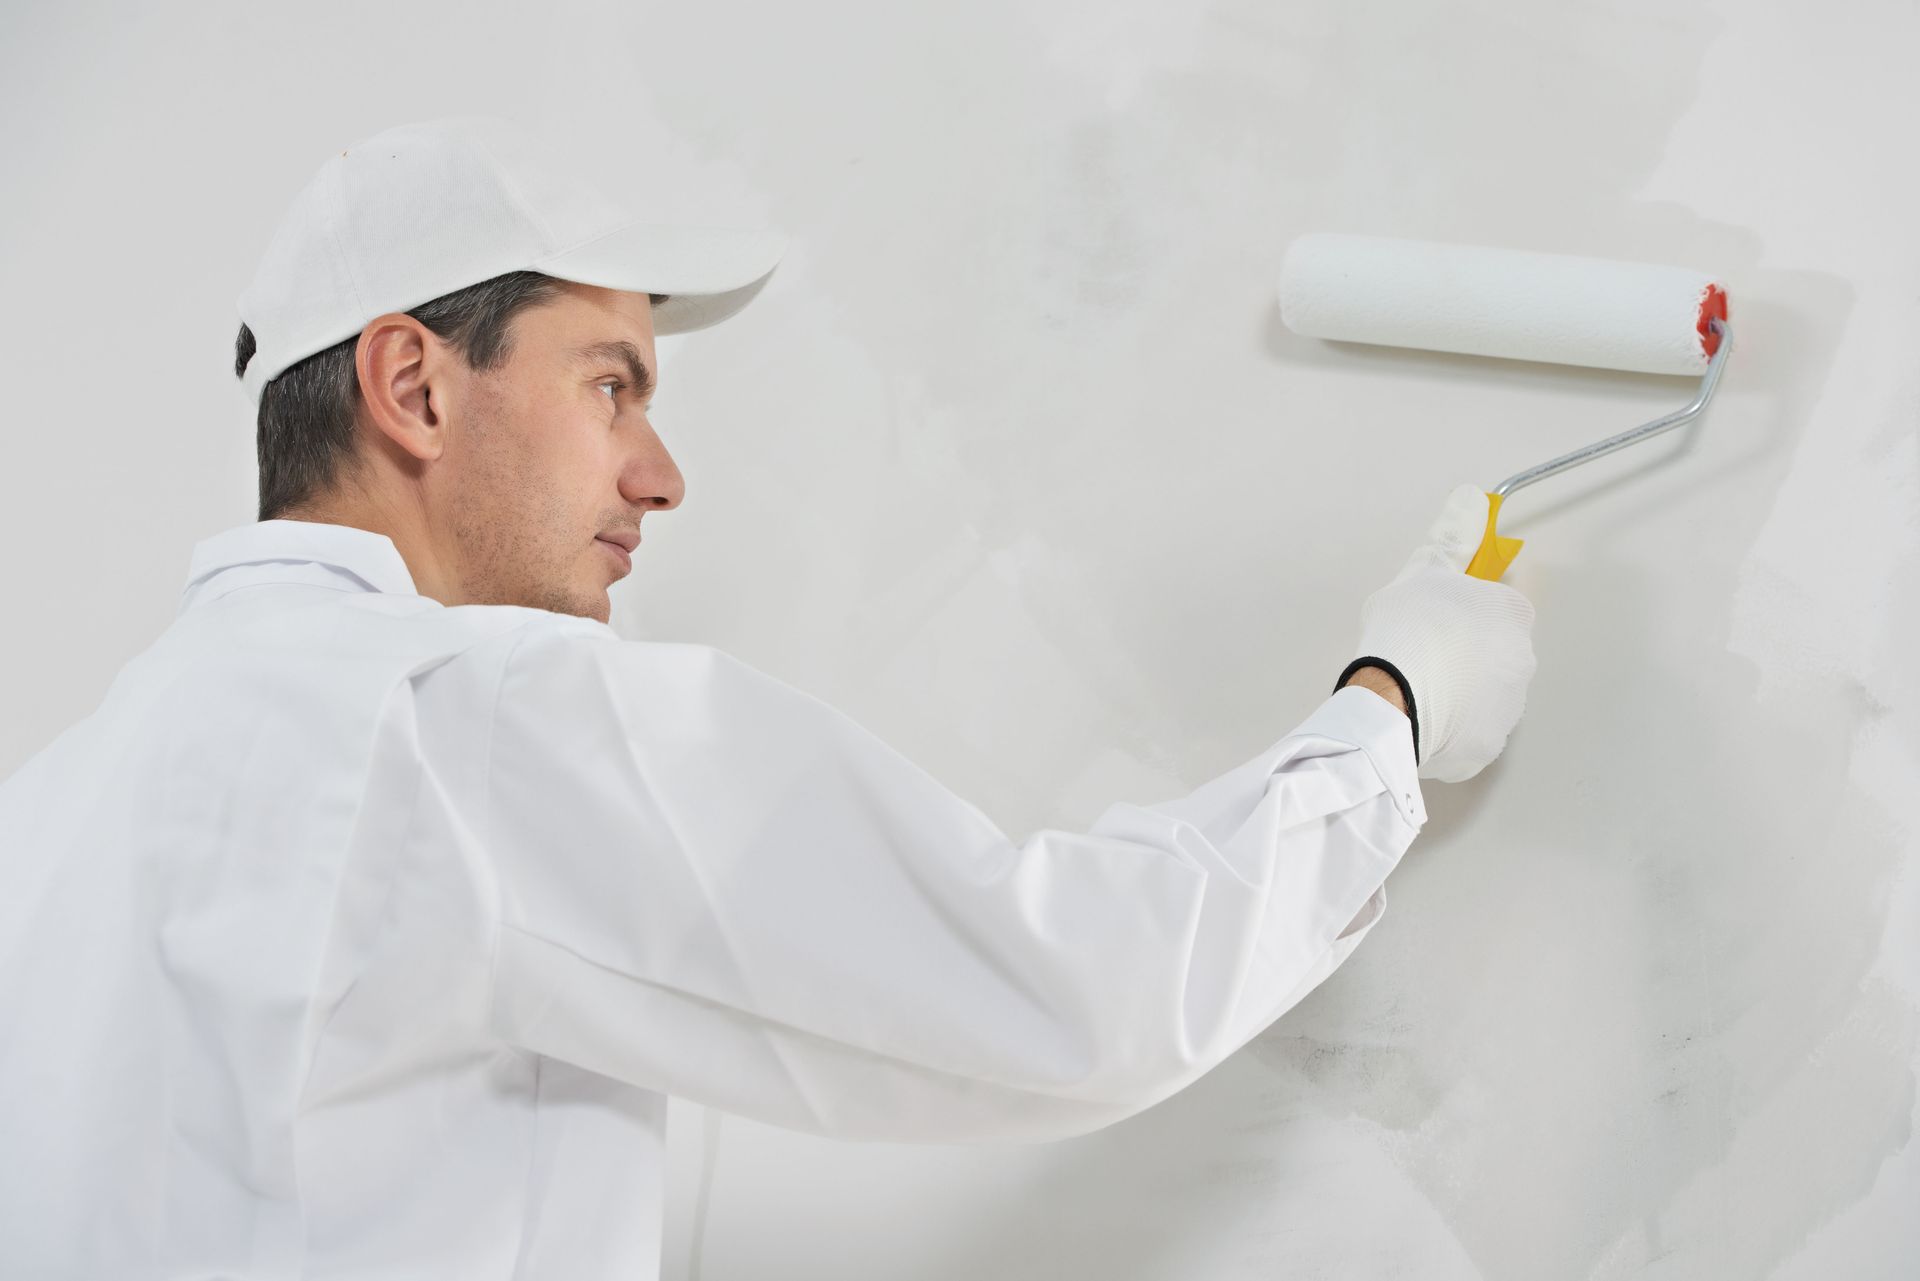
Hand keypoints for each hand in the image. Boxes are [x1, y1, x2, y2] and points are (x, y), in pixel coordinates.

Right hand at [1347, 484, 1537, 781]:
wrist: (1390, 698)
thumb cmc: (1406, 631)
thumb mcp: (1423, 572)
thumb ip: (1452, 539)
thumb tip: (1471, 501)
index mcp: (1512, 613)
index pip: (1498, 609)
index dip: (1466, 613)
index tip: (1439, 620)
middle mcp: (1522, 660)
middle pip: (1496, 654)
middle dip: (1466, 655)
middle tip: (1423, 654)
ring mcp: (1509, 707)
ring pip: (1486, 695)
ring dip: (1462, 692)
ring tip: (1419, 688)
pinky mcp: (1490, 745)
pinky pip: (1472, 733)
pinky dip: (1453, 729)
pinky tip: (1424, 716)